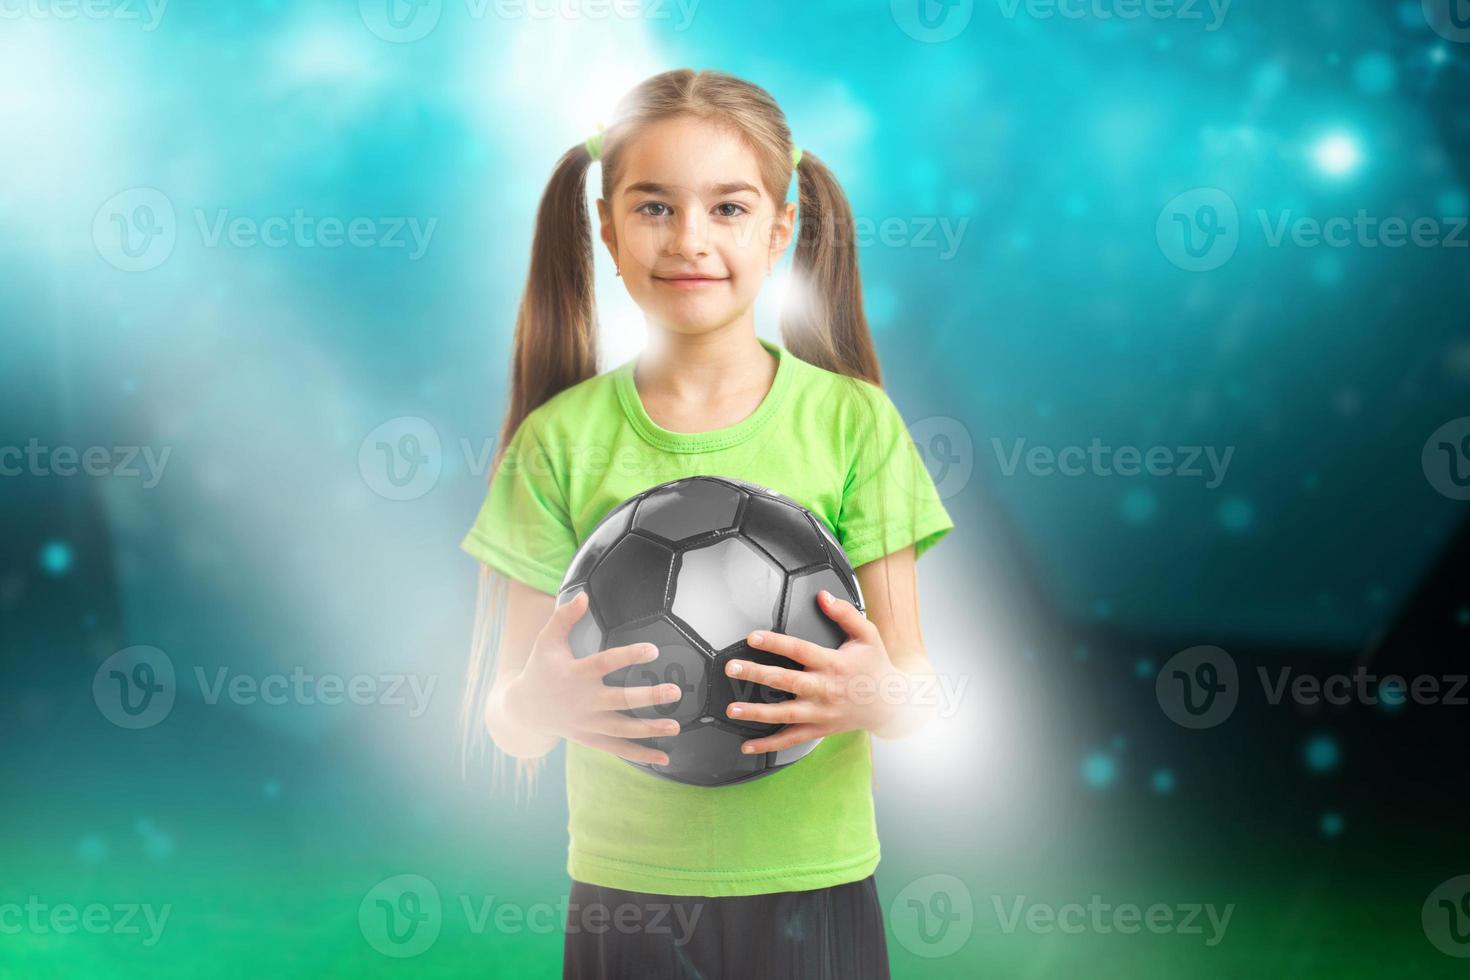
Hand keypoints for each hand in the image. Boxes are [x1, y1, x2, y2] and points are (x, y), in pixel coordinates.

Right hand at [505, 591, 683, 765]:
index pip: (604, 664)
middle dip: (647, 697)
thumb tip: (583, 595)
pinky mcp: (590, 739)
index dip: (628, 656)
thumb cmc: (540, 668)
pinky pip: (618, 749)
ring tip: (676, 726)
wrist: (524, 709)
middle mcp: (582, 701)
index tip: (653, 649)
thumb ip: (564, 617)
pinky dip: (640, 755)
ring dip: (649, 730)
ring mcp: (587, 724)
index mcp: (574, 674)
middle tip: (674, 691)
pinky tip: (664, 759)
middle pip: (618, 701)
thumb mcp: (546, 641)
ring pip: (622, 730)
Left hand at [723, 589, 910, 753]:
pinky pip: (791, 740)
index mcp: (833, 663)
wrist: (893, 705)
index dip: (775, 643)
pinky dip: (769, 746)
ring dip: (757, 713)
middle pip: (786, 682)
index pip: (800, 650)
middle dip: (757, 674)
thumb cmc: (876, 666)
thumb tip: (823, 596)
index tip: (753, 637)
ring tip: (732, 709)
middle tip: (733, 668)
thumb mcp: (868, 635)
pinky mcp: (819, 729)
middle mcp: (825, 689)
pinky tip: (748, 746)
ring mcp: (821, 713)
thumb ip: (845, 613)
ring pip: (785, 715)